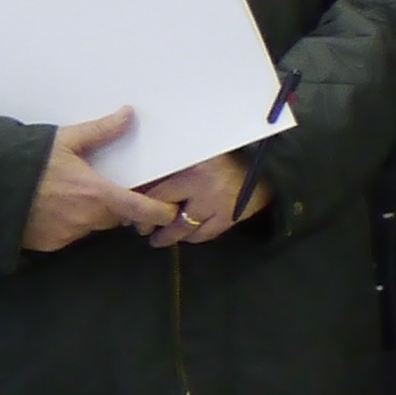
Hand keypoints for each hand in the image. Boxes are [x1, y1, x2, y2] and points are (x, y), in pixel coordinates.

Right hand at [23, 110, 163, 251]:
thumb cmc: (29, 160)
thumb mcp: (66, 140)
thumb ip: (101, 131)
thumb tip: (128, 114)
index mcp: (99, 195)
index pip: (143, 211)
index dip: (160, 212)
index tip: (169, 210)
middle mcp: (88, 220)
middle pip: (116, 217)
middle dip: (115, 206)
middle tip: (103, 188)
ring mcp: (68, 235)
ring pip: (91, 226)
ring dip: (89, 215)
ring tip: (71, 194)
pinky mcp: (49, 244)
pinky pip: (68, 235)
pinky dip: (66, 224)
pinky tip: (52, 207)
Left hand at [133, 152, 269, 248]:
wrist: (268, 165)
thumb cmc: (229, 156)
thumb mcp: (196, 155)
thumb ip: (173, 166)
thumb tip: (140, 184)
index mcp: (190, 165)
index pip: (154, 189)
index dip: (137, 202)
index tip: (126, 209)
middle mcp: (202, 185)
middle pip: (163, 211)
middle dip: (148, 223)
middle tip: (140, 228)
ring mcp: (217, 204)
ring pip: (182, 228)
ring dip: (167, 236)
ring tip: (158, 239)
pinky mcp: (230, 217)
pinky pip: (204, 234)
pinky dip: (193, 237)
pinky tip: (186, 236)